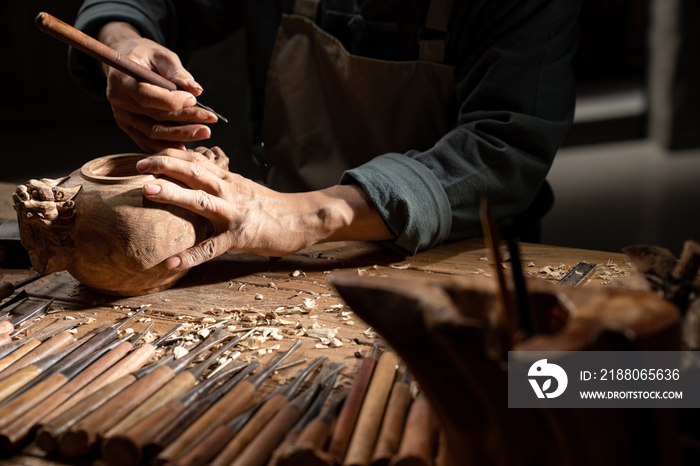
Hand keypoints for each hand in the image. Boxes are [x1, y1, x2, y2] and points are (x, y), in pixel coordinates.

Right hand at [97, 22, 216, 151]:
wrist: (127, 62)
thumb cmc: (145, 56)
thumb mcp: (161, 55)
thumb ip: (177, 73)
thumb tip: (196, 90)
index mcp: (121, 78)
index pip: (145, 95)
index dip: (170, 100)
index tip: (193, 100)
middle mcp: (118, 99)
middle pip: (154, 116)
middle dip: (185, 120)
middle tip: (209, 120)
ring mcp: (122, 115)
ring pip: (153, 131)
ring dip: (180, 135)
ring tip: (204, 132)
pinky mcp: (128, 126)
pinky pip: (147, 140)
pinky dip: (165, 145)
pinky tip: (184, 146)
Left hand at [136, 147, 394, 269]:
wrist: (303, 219)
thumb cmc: (269, 207)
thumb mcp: (242, 188)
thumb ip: (218, 182)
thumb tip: (190, 176)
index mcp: (227, 179)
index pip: (196, 159)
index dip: (170, 153)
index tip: (143, 151)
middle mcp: (229, 190)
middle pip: (195, 171)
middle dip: (165, 165)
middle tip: (137, 165)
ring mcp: (235, 212)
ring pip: (201, 199)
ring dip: (173, 193)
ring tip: (147, 191)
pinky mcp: (241, 236)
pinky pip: (213, 246)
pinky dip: (192, 254)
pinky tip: (171, 262)